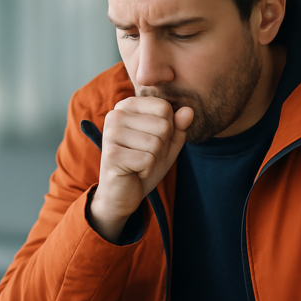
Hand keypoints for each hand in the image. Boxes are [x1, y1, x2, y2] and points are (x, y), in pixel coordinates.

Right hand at [89, 97, 192, 241]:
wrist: (122, 194)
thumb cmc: (143, 164)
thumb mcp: (167, 144)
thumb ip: (179, 127)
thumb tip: (190, 110)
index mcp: (128, 106)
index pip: (164, 107)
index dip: (167, 130)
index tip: (151, 141)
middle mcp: (115, 115)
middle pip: (163, 125)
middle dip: (161, 147)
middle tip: (144, 156)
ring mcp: (111, 134)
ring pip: (156, 143)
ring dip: (154, 159)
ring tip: (139, 163)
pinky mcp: (111, 155)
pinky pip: (148, 160)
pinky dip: (147, 170)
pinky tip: (134, 172)